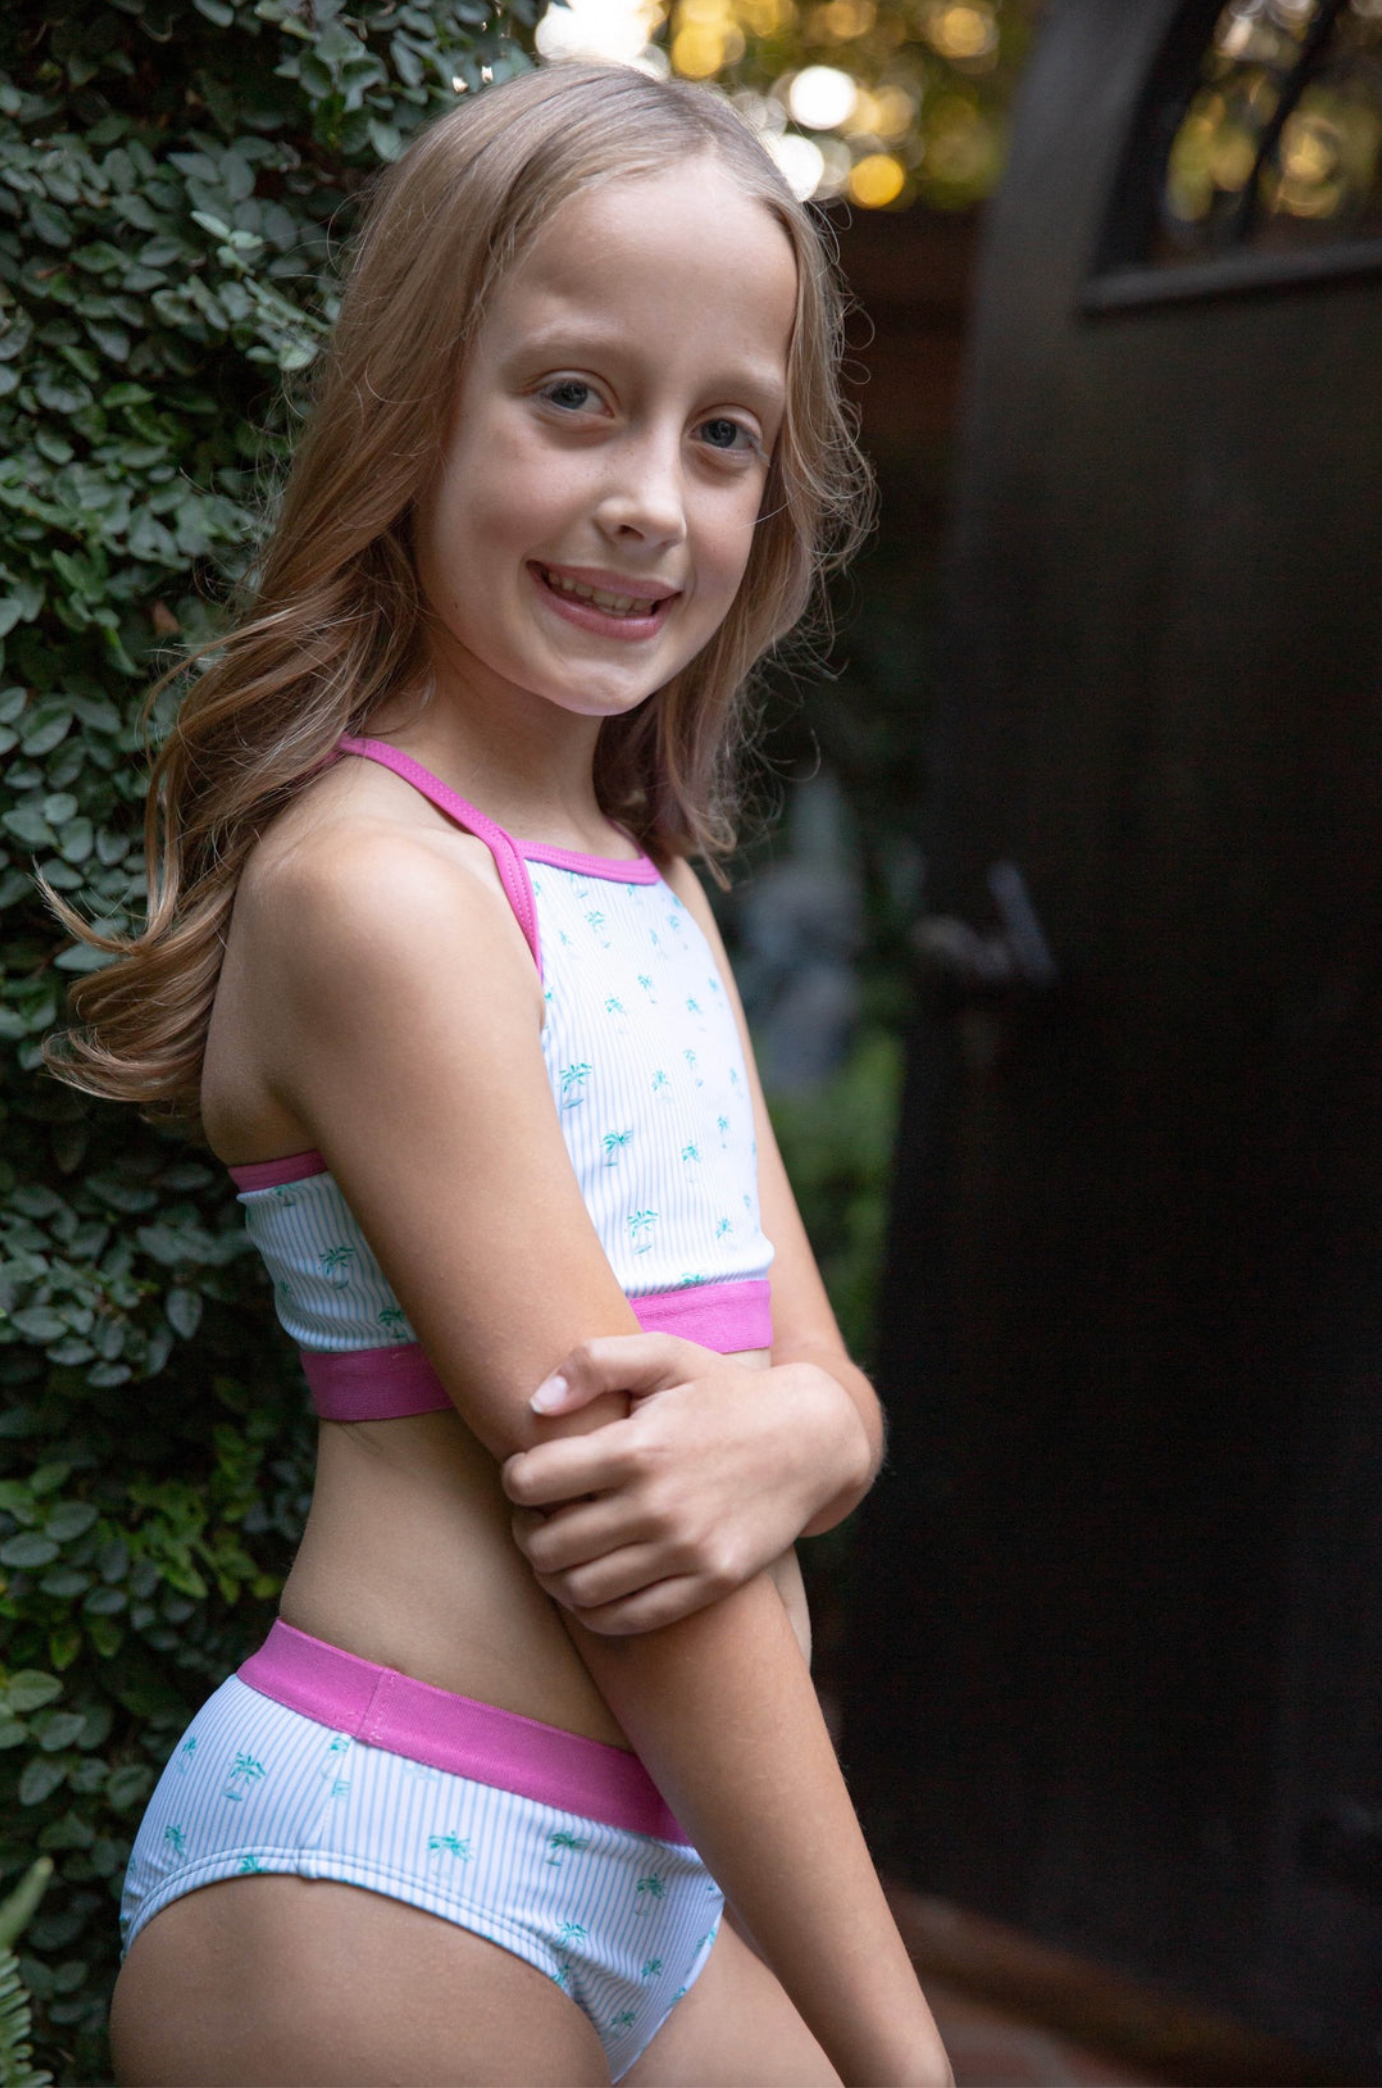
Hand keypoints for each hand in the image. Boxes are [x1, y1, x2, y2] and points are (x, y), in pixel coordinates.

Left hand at [500, 1334, 869, 1633]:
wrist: (811, 1440)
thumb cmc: (725, 1393)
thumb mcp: (667, 1355)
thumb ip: (596, 1361)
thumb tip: (536, 1403)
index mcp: (638, 1448)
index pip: (533, 1481)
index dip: (515, 1478)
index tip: (525, 1474)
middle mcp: (658, 1506)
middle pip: (548, 1544)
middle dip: (525, 1532)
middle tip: (533, 1518)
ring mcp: (686, 1551)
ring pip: (579, 1589)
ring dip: (551, 1575)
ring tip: (556, 1553)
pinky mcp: (710, 1583)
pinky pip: (628, 1619)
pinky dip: (593, 1611)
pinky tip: (590, 1585)